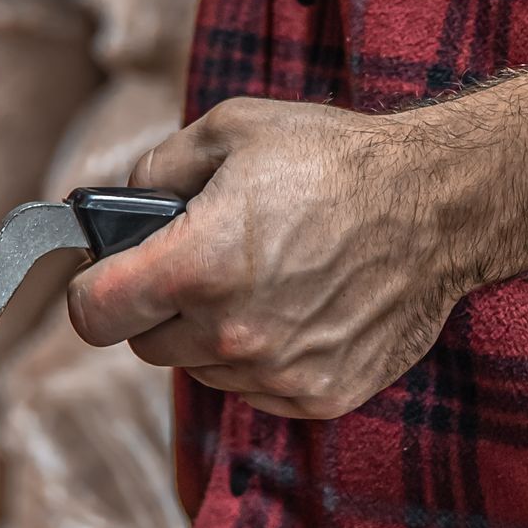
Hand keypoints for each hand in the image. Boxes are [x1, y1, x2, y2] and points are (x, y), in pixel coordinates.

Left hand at [67, 68, 527, 421]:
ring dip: (212, 333)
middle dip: (159, 305)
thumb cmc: (334, 160)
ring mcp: (277, 373)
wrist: (436, 206)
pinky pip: (256, 387)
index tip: (106, 274)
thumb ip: (154, 171)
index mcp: (198, 264)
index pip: (92, 313)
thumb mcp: (230, 131)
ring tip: (263, 277)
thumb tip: (114, 200)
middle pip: (145, 344)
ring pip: (201, 369)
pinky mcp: (318, 396)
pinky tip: (299, 306)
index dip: (90, 288)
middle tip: (202, 261)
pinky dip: (263, 356)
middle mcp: (232, 333)